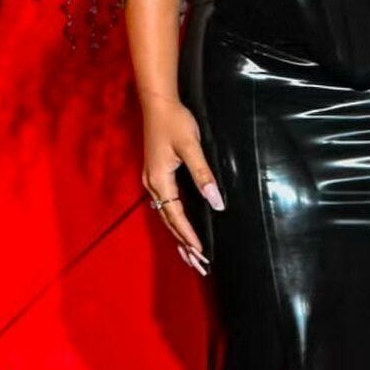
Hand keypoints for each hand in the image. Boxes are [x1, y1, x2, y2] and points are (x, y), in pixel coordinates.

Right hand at [141, 95, 223, 274]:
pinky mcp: (157, 176)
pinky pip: (165, 206)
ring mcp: (153, 181)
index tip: (202, 253)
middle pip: (169, 222)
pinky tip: (180, 230)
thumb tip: (215, 201)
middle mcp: (153, 185)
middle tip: (199, 265)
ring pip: (166, 216)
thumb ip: (203, 175)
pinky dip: (174, 222)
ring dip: (178, 237)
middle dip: (183, 245)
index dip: (189, 236)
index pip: (176, 216)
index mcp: (160, 181)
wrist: (158, 104)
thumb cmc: (175, 122)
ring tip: (190, 257)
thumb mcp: (191, 147)